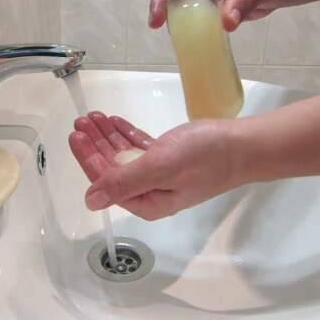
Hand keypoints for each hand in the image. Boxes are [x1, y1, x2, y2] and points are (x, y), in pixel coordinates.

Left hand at [68, 112, 243, 220]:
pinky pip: (141, 147)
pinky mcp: (171, 159)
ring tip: (94, 117)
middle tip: (82, 121)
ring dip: (108, 136)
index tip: (75, 135)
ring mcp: (161, 175)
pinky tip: (115, 122)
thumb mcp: (160, 168)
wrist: (243, 146)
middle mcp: (150, 191)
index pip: (106, 181)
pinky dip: (127, 134)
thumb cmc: (203, 156)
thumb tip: (91, 202)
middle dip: (95, 144)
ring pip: (125, 155)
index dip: (88, 158)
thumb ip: (124, 183)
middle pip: (113, 167)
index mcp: (146, 200)